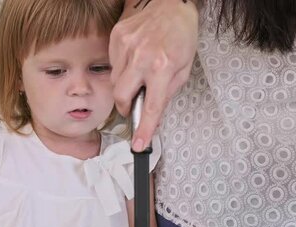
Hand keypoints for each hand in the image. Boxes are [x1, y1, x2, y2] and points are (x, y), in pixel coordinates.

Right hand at [109, 0, 198, 151]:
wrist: (170, 3)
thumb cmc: (180, 35)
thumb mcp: (183, 69)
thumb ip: (166, 94)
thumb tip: (153, 116)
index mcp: (163, 67)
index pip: (151, 107)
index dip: (144, 129)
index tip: (138, 144)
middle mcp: (141, 57)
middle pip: (121, 97)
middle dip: (127, 105)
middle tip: (136, 102)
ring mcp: (125, 46)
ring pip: (115, 81)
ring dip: (126, 84)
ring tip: (140, 70)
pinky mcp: (116, 37)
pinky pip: (112, 64)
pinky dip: (122, 67)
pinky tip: (134, 56)